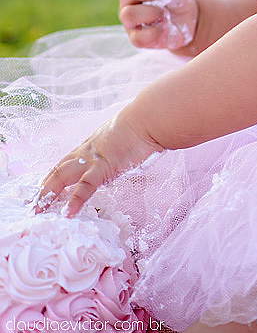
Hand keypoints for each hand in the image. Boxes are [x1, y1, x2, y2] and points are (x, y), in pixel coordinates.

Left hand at [36, 111, 164, 216]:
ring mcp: (93, 160)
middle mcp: (86, 153)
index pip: (65, 163)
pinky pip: (86, 187)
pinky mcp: (104, 168)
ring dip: (49, 194)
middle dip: (43, 188)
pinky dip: (76, 200)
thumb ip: (116, 146)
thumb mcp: (122, 137)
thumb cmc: (140, 125)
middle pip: (57, 171)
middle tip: (33, 204)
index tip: (43, 188)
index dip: (52, 176)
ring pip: (63, 178)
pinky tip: (68, 213)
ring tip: (38, 210)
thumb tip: (121, 151)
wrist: (146, 120)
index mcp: (90, 146)